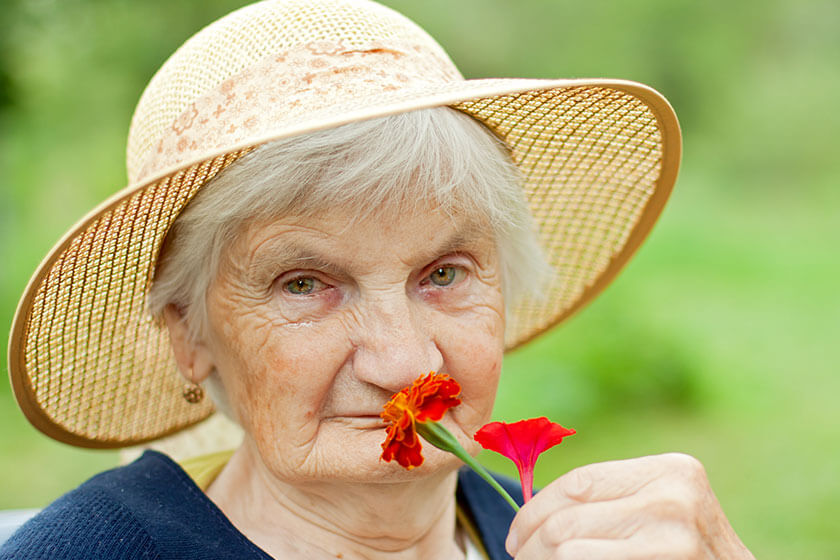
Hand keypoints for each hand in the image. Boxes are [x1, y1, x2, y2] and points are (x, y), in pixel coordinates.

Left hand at [506, 453, 754, 558]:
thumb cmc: (690, 554)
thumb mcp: (661, 510)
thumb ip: (609, 501)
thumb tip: (528, 511)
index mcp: (672, 470)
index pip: (576, 483)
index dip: (534, 510)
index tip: (516, 534)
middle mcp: (675, 500)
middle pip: (565, 522)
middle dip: (529, 546)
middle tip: (520, 558)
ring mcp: (675, 543)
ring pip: (567, 553)